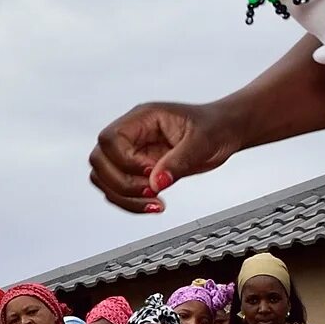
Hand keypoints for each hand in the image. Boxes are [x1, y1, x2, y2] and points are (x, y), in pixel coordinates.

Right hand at [91, 100, 238, 214]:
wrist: (224, 132)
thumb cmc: (215, 127)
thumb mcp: (202, 142)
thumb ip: (178, 161)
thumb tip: (157, 182)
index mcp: (142, 118)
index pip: (110, 139)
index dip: (125, 160)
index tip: (151, 171)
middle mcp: (131, 134)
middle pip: (99, 160)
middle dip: (122, 183)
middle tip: (152, 191)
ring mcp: (131, 153)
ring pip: (103, 178)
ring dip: (124, 197)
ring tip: (155, 202)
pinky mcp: (137, 171)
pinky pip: (118, 190)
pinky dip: (131, 203)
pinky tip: (154, 205)